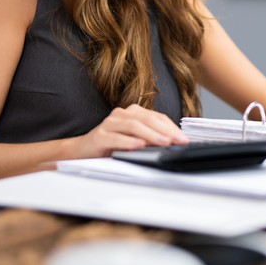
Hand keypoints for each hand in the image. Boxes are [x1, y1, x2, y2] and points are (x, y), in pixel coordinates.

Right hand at [69, 104, 188, 158]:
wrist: (82, 151)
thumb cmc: (111, 146)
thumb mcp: (134, 141)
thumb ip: (150, 139)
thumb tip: (172, 143)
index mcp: (132, 113)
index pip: (157, 117)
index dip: (171, 127)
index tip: (184, 139)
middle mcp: (121, 114)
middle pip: (147, 119)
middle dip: (166, 130)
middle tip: (178, 141)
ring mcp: (109, 123)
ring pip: (133, 126)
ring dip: (151, 134)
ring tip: (164, 142)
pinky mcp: (99, 135)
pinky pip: (116, 137)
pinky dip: (129, 141)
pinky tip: (139, 146)